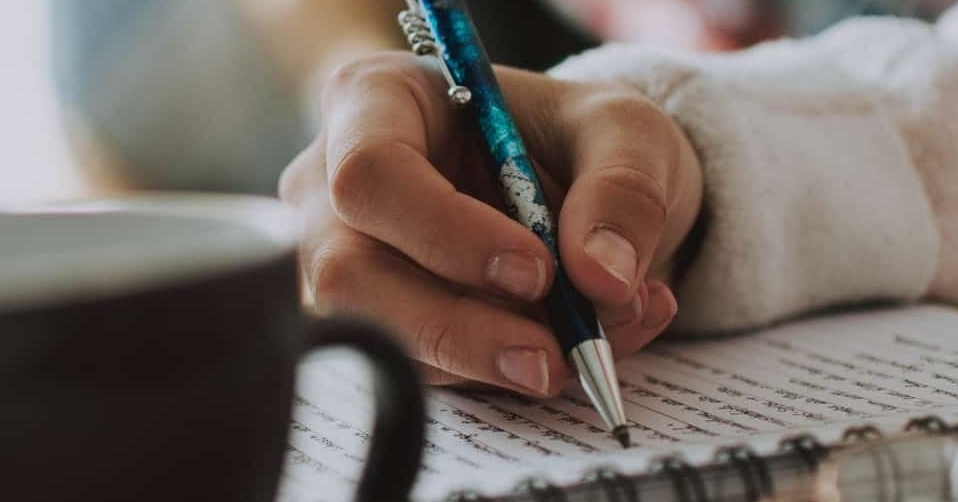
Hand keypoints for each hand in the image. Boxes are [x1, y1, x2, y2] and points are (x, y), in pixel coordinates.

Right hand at [280, 53, 701, 396]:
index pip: (370, 171)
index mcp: (377, 101)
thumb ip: (623, 190)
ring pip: (381, 335)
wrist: (577, 188)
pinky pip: (419, 367)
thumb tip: (603, 277)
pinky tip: (572, 346)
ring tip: (587, 343)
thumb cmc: (573, 137)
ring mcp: (339, 259)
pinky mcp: (374, 321)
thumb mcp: (624, 132)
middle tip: (553, 355)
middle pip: (351, 273)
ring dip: (489, 359)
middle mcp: (333, 184)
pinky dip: (502, 372)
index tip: (537, 270)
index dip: (447, 232)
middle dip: (458, 327)